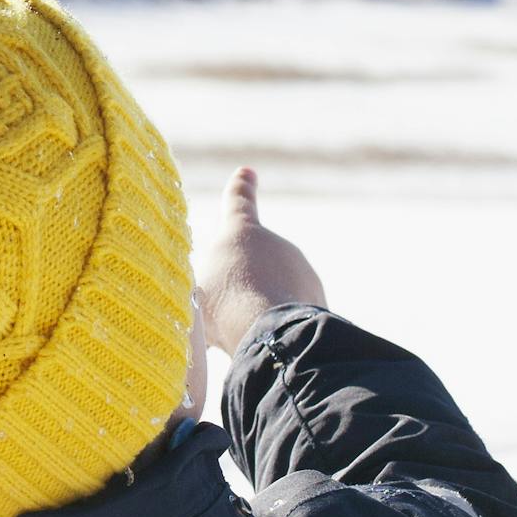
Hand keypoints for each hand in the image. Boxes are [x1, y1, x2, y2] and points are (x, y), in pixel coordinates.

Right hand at [187, 166, 325, 416]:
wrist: (272, 333)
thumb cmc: (224, 305)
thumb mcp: (197, 287)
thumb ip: (206, 281)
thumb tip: (210, 290)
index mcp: (242, 231)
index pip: (239, 203)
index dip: (239, 189)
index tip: (247, 172)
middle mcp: (278, 245)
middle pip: (255, 264)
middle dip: (243, 286)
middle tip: (225, 311)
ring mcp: (302, 272)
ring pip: (275, 293)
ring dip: (261, 312)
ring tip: (246, 332)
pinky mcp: (319, 301)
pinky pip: (291, 316)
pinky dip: (280, 329)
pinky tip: (269, 344)